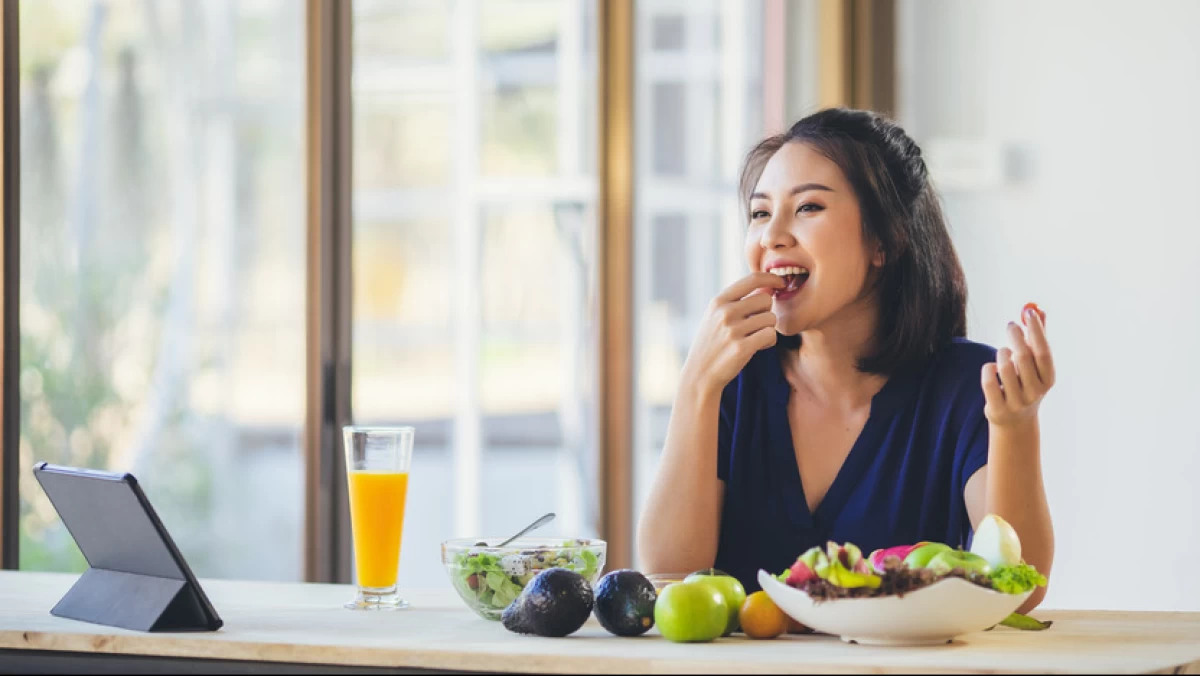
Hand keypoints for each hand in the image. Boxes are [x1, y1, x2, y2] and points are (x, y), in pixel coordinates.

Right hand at [681, 272, 785, 395]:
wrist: (700, 374)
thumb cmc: (712, 343)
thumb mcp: (715, 316)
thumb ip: (737, 301)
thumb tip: (767, 287)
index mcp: (718, 301)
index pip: (752, 279)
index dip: (771, 278)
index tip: (780, 283)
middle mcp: (725, 312)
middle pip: (766, 299)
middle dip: (766, 311)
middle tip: (757, 325)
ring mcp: (733, 330)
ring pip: (771, 318)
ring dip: (768, 329)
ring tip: (754, 338)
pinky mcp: (742, 348)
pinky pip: (770, 335)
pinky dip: (769, 341)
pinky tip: (758, 347)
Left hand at [981, 305, 1055, 427]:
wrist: (1016, 422)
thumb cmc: (1026, 384)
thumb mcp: (1035, 365)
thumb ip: (1037, 339)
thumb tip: (1038, 311)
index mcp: (1048, 379)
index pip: (1043, 352)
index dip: (1037, 331)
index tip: (1029, 312)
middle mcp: (1035, 392)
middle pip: (1024, 357)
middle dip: (1016, 336)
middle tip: (1011, 325)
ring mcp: (1016, 402)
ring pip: (1004, 366)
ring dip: (1002, 353)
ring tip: (1004, 354)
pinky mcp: (997, 408)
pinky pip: (989, 380)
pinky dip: (988, 368)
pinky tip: (991, 368)